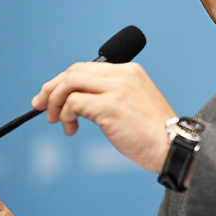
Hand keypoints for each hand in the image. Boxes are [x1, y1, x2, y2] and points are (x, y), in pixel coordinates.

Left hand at [32, 61, 176, 173]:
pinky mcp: (109, 106)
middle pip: (74, 71)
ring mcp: (116, 88)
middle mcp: (123, 74)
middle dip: (52, 88)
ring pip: (69, 83)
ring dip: (54, 102)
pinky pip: (73, 103)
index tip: (51, 97)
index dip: (64, 81)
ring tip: (55, 120)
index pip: (87, 68)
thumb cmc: (155, 134)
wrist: (175, 147)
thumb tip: (78, 103)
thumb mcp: (135, 105)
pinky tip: (71, 129)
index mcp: (131, 71)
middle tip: (41, 107)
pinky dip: (64, 116)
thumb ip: (113, 96)